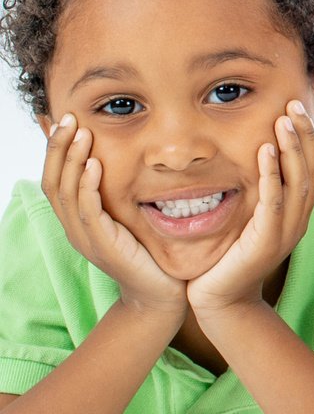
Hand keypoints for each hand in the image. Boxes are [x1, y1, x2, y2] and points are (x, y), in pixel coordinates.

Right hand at [39, 116, 183, 320]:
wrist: (160, 296)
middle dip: (58, 148)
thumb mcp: (129, 218)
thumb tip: (123, 162)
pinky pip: (90, 211)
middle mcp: (74, 228)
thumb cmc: (149, 254)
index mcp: (77, 220)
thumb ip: (119, 194)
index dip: (55, 150)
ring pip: (67, 193)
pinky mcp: (104, 244)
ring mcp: (86, 238)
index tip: (62, 120)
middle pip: (53, 181)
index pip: (54, 179)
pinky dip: (89, 186)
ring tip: (80, 133)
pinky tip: (96, 164)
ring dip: (72, 160)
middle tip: (67, 118)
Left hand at [190, 102, 313, 314]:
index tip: (300, 108)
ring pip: (298, 181)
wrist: (220, 301)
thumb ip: (256, 195)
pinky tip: (265, 151)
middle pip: (311, 169)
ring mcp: (285, 231)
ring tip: (283, 119)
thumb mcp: (247, 221)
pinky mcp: (266, 241)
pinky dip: (271, 174)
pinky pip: (272, 202)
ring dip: (292, 147)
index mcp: (296, 214)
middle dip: (304, 134)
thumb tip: (254, 161)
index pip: (311, 168)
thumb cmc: (227, 260)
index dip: (309, 138)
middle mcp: (298, 219)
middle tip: (294, 104)